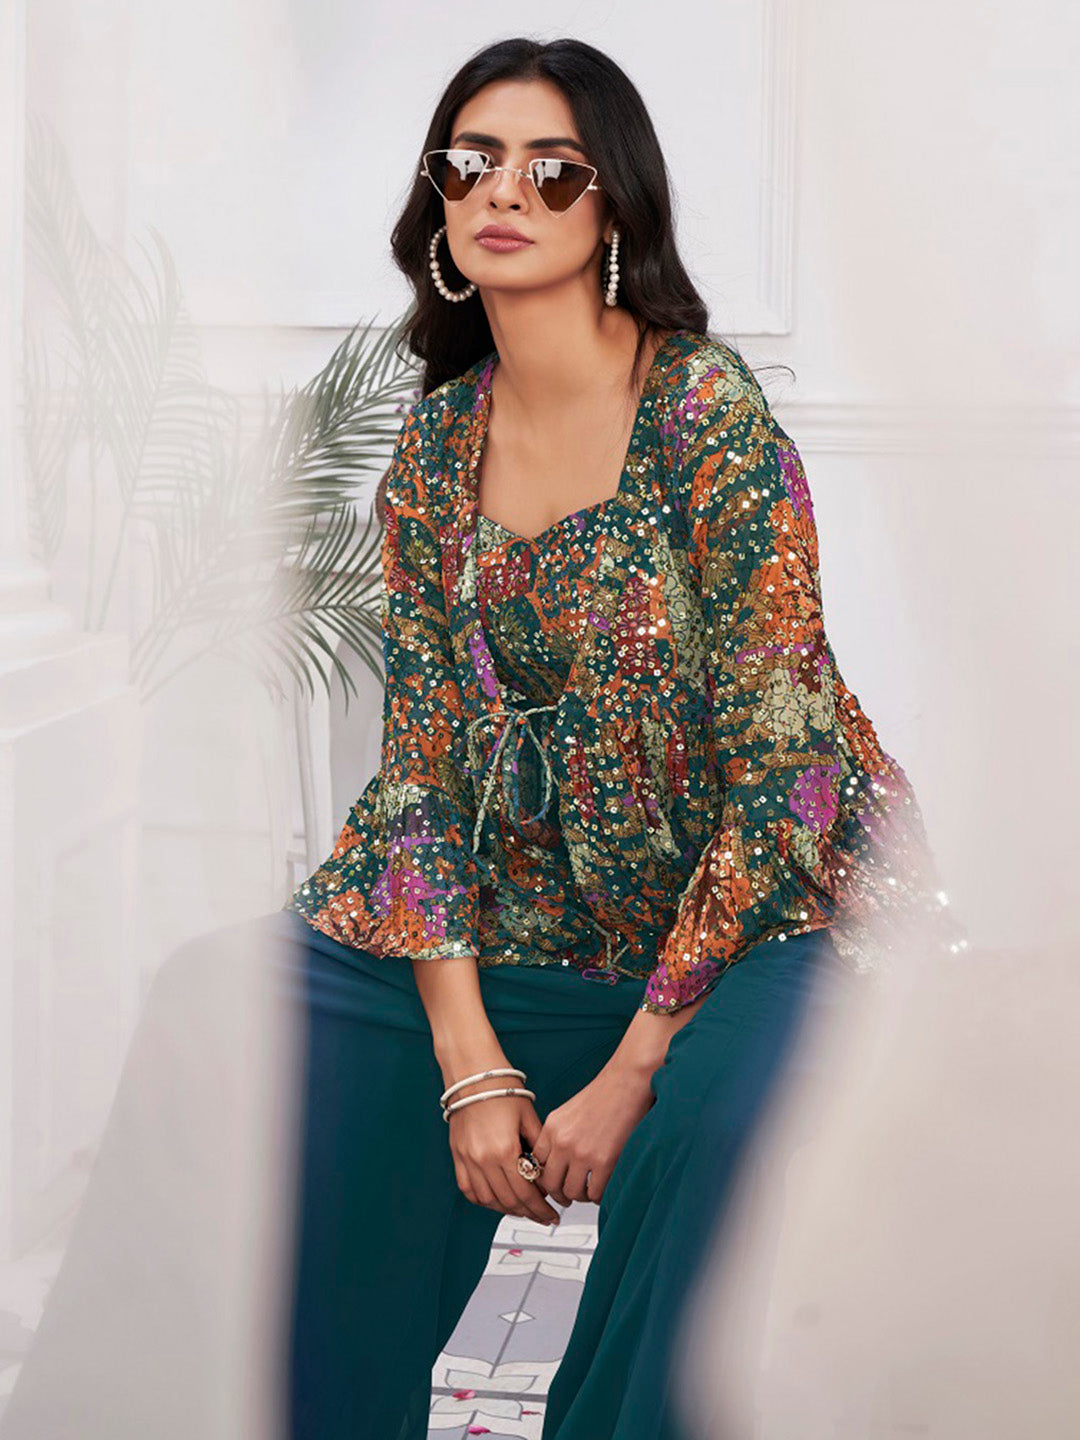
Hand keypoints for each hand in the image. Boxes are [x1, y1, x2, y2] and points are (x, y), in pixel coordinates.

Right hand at [447, 1091, 562, 1228]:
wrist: (472, 1073)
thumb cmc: (502, 1087)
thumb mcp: (529, 1116)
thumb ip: (539, 1147)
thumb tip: (548, 1171)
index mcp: (505, 1149)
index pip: (526, 1192)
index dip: (542, 1208)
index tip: (552, 1214)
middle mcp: (484, 1158)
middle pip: (509, 1201)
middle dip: (529, 1212)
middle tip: (543, 1216)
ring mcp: (467, 1159)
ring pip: (488, 1200)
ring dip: (507, 1209)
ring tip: (522, 1209)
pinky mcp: (456, 1156)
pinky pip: (468, 1189)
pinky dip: (483, 1200)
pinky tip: (496, 1200)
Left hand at [531, 1060, 655, 1206]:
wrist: (627, 1082)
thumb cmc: (604, 1094)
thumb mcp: (568, 1112)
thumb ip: (558, 1136)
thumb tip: (556, 1163)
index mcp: (552, 1128)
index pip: (534, 1165)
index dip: (543, 1179)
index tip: (552, 1183)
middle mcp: (563, 1141)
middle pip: (550, 1184)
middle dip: (559, 1194)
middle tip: (567, 1197)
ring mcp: (582, 1153)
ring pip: (571, 1192)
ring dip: (580, 1196)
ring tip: (588, 1191)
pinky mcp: (604, 1161)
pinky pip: (595, 1193)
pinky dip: (598, 1196)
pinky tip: (602, 1188)